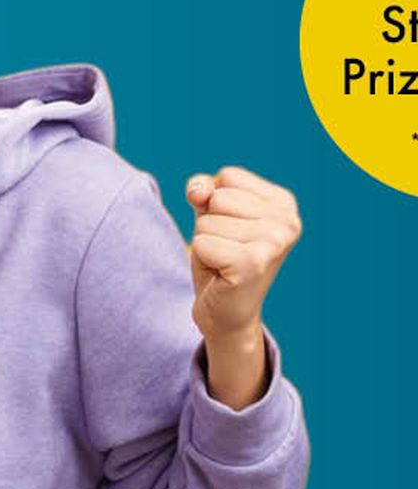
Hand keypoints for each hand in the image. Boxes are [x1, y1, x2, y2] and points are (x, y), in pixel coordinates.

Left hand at [184, 166, 301, 341]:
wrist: (226, 313)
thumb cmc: (219, 257)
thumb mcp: (210, 213)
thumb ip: (202, 189)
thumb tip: (199, 192)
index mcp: (283, 202)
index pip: (228, 176)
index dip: (215, 201)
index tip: (231, 230)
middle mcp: (288, 221)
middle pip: (217, 198)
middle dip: (209, 223)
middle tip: (225, 250)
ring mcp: (274, 242)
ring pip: (206, 221)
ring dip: (206, 243)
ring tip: (224, 262)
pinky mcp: (253, 263)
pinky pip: (201, 243)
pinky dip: (202, 258)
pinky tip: (221, 273)